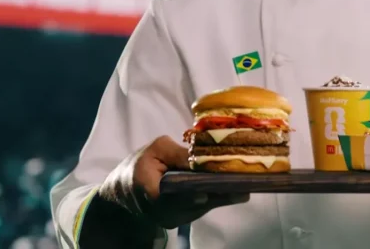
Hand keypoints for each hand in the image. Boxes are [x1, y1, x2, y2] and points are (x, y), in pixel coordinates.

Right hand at [98, 135, 249, 229]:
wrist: (122, 192)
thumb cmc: (138, 166)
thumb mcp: (156, 150)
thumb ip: (178, 153)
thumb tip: (202, 156)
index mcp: (153, 193)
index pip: (179, 195)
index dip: (198, 192)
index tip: (218, 188)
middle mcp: (164, 212)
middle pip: (197, 204)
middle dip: (220, 194)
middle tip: (245, 186)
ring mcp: (173, 219)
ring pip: (202, 208)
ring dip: (223, 197)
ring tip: (246, 185)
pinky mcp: (180, 220)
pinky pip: (201, 209)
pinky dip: (215, 198)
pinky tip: (233, 189)